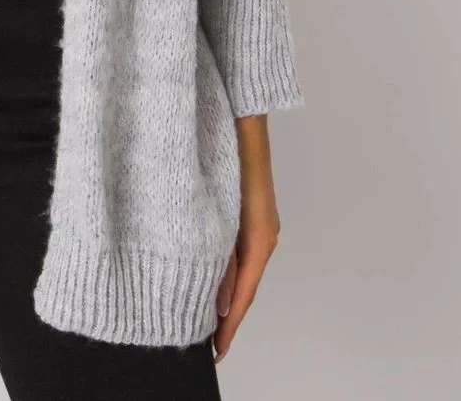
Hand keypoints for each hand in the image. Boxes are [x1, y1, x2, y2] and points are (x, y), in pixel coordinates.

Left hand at [213, 114, 281, 363]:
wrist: (239, 108)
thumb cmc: (227, 150)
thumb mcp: (221, 208)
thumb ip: (220, 256)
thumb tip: (220, 304)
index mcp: (260, 237)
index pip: (244, 295)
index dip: (229, 326)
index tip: (214, 352)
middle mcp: (263, 233)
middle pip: (243, 285)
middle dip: (224, 314)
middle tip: (200, 341)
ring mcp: (255, 220)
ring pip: (239, 267)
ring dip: (221, 290)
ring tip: (198, 315)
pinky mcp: (244, 208)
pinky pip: (235, 247)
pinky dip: (221, 266)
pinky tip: (205, 274)